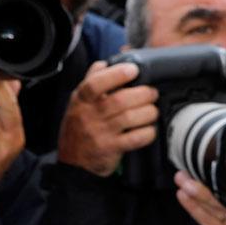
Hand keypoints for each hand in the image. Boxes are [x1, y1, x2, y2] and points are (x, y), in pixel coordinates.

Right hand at [57, 61, 158, 177]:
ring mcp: (99, 134)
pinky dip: (148, 132)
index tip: (134, 69)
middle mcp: (89, 116)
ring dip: (149, 112)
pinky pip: (135, 138)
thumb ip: (92, 81)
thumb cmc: (80, 127)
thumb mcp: (78, 102)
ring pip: (130, 118)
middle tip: (152, 93)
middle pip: (120, 100)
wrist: (73, 162)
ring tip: (152, 110)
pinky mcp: (110, 149)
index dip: (116, 75)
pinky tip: (149, 128)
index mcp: (81, 100)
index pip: (94, 84)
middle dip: (144, 94)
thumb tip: (106, 62)